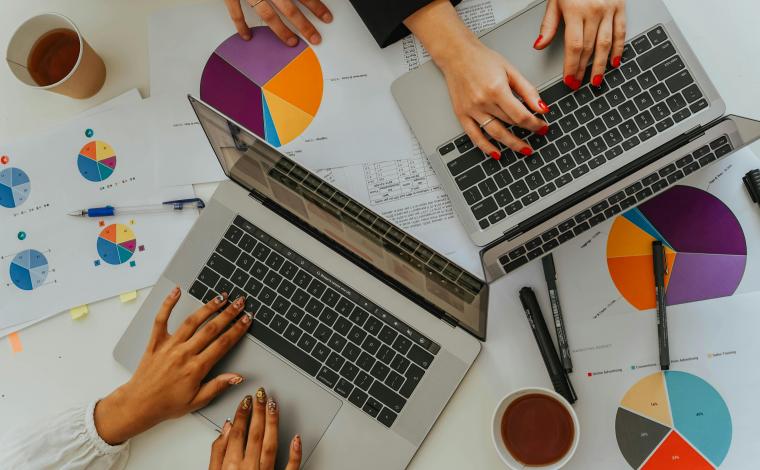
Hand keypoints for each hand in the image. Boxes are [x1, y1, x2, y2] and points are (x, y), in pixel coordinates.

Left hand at [94, 288, 252, 444]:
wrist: (138, 405)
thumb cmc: (167, 405)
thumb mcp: (197, 401)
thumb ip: (218, 386)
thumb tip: (237, 376)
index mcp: (196, 368)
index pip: (223, 344)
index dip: (237, 330)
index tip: (246, 320)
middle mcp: (184, 353)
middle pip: (211, 329)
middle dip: (228, 314)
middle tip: (240, 303)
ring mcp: (169, 345)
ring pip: (192, 321)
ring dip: (208, 307)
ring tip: (221, 297)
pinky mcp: (156, 342)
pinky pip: (161, 319)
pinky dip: (168, 304)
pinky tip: (177, 291)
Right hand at [209, 390, 301, 469]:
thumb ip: (217, 453)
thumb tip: (225, 429)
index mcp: (231, 466)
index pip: (237, 433)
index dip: (242, 414)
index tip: (246, 400)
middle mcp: (249, 469)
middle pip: (254, 435)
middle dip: (258, 412)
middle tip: (261, 394)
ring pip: (270, 445)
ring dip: (272, 424)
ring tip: (273, 405)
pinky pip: (290, 469)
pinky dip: (295, 453)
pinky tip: (297, 437)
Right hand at [224, 0, 331, 45]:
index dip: (315, 6)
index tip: (326, 17)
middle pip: (288, 8)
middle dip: (303, 25)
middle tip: (314, 37)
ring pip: (266, 14)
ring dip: (280, 30)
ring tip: (291, 41)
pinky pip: (235, 11)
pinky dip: (240, 24)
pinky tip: (247, 35)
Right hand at [405, 0, 548, 158]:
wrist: (457, 55)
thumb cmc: (482, 60)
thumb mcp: (510, 70)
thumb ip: (528, 90)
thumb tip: (542, 108)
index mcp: (497, 90)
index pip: (521, 115)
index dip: (535, 124)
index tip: (542, 126)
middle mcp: (483, 102)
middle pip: (510, 124)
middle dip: (527, 131)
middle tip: (538, 134)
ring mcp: (471, 110)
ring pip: (495, 134)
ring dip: (512, 144)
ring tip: (524, 149)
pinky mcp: (462, 115)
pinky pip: (475, 136)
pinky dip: (486, 147)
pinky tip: (496, 153)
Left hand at [534, 0, 626, 88]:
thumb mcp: (554, 1)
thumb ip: (548, 25)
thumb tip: (539, 45)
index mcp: (575, 10)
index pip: (573, 46)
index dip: (571, 66)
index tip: (568, 80)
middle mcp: (593, 11)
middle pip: (589, 48)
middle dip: (583, 69)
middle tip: (579, 84)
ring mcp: (609, 9)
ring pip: (606, 43)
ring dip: (601, 65)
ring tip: (596, 79)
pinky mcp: (620, 6)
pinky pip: (621, 31)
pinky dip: (619, 48)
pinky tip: (614, 61)